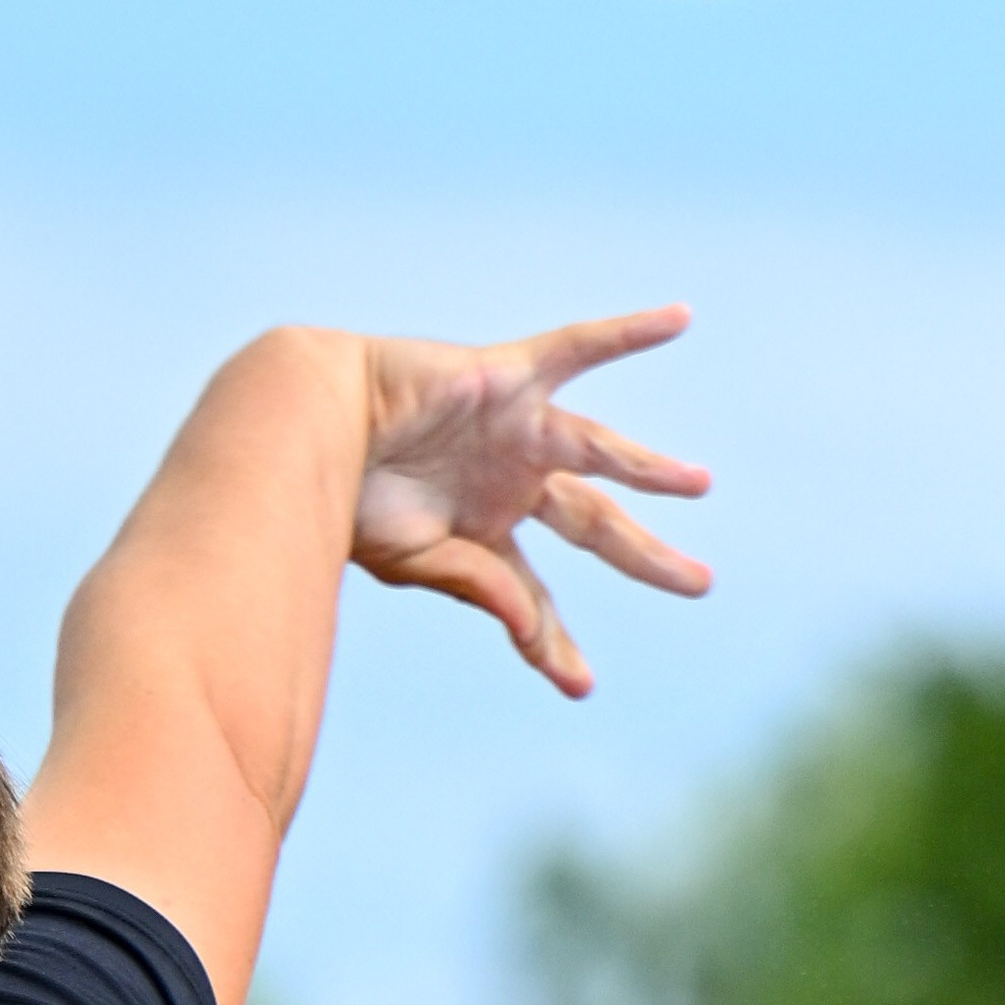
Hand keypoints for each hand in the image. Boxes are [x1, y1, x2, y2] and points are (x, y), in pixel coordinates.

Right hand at [353, 305, 710, 696]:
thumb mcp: (414, 558)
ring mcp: (513, 429)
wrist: (306, 424)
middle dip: (643, 556)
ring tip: (698, 485)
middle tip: (699, 583)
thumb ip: (480, 587)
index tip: (579, 687)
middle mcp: (507, 481)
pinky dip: (627, 333)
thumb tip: (533, 633)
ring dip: (649, 468)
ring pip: (600, 451)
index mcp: (480, 531)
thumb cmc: (343, 495)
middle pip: (592, 525)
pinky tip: (678, 317)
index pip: (534, 594)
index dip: (552, 641)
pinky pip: (578, 348)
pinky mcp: (508, 376)